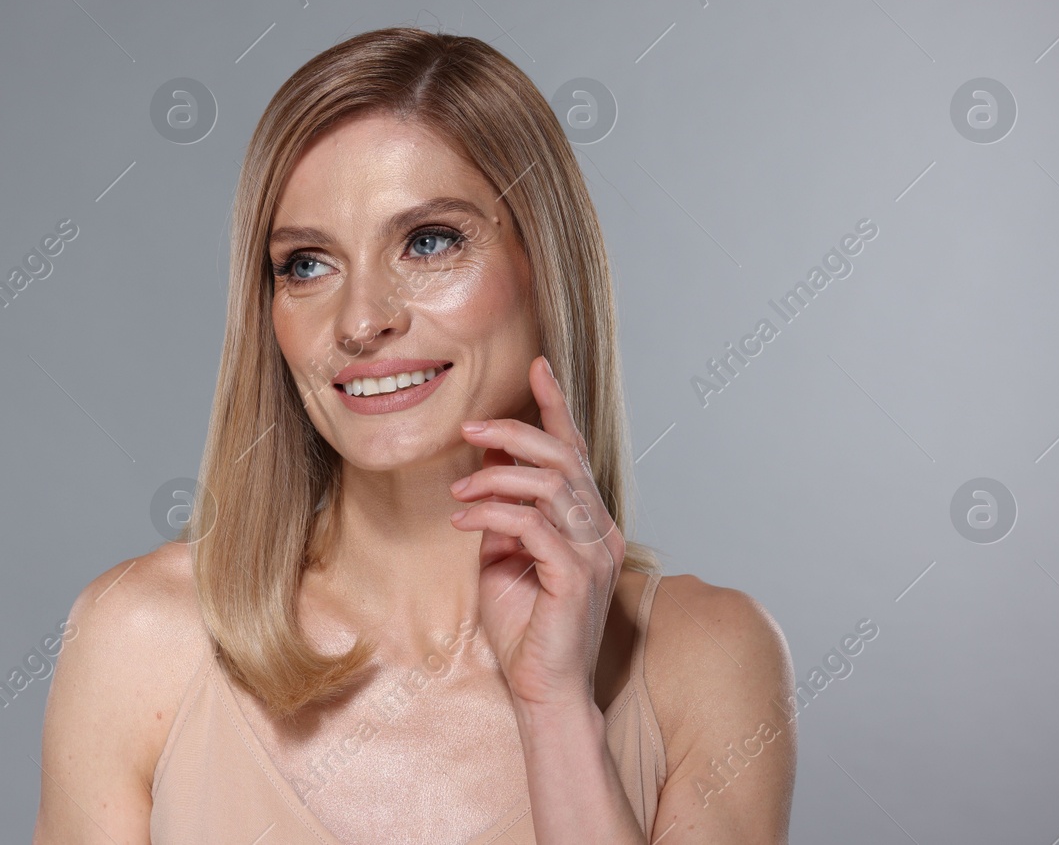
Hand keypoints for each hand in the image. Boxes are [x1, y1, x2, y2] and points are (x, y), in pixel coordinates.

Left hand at [448, 355, 625, 709]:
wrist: (544, 691)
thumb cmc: (524, 627)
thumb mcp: (503, 556)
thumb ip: (501, 513)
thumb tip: (481, 467)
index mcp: (588, 522)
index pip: (574, 452)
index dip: (556, 407)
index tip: (537, 366)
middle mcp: (599, 531)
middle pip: (563, 457)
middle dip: (514, 431)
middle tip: (470, 427)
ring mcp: (593, 553)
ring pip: (548, 484)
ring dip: (496, 475)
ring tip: (459, 486)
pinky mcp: (576, 577)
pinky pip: (532, 524)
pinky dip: (492, 513)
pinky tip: (464, 518)